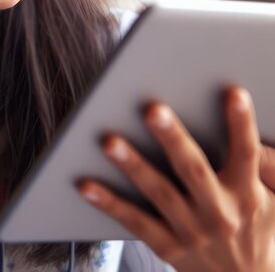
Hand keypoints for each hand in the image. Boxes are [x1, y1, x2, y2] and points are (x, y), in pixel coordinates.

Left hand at [78, 87, 274, 271]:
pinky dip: (109, 203)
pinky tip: (85, 184)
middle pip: (193, 169)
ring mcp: (192, 232)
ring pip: (159, 193)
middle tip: (152, 109)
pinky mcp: (169, 248)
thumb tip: (253, 135)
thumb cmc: (260, 232)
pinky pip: (135, 222)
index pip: (246, 153)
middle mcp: (220, 213)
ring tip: (109, 141)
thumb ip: (270, 168)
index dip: (241, 123)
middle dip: (173, 138)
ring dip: (133, 166)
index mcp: (248, 195)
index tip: (233, 93)